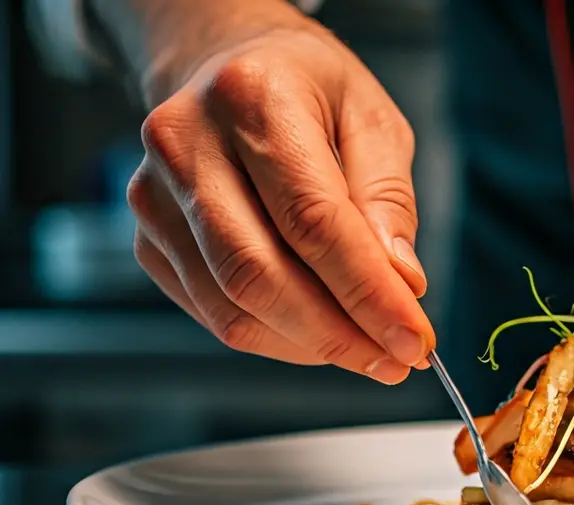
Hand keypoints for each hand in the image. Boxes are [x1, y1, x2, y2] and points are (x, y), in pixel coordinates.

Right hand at [128, 21, 432, 383]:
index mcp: (251, 98)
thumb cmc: (309, 90)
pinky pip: (214, 313)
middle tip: (396, 359)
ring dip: (310, 346)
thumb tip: (401, 284)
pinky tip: (320, 331)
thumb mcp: (373, 119)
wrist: (229, 64)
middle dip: (339, 334)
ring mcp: (154, 195)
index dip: (367, 294)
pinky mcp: (147, 238)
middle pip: (260, 275)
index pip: (313, 221)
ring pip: (232, 306)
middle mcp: (186, 144)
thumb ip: (387, 200)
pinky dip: (276, 338)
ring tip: (368, 350)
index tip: (414, 339)